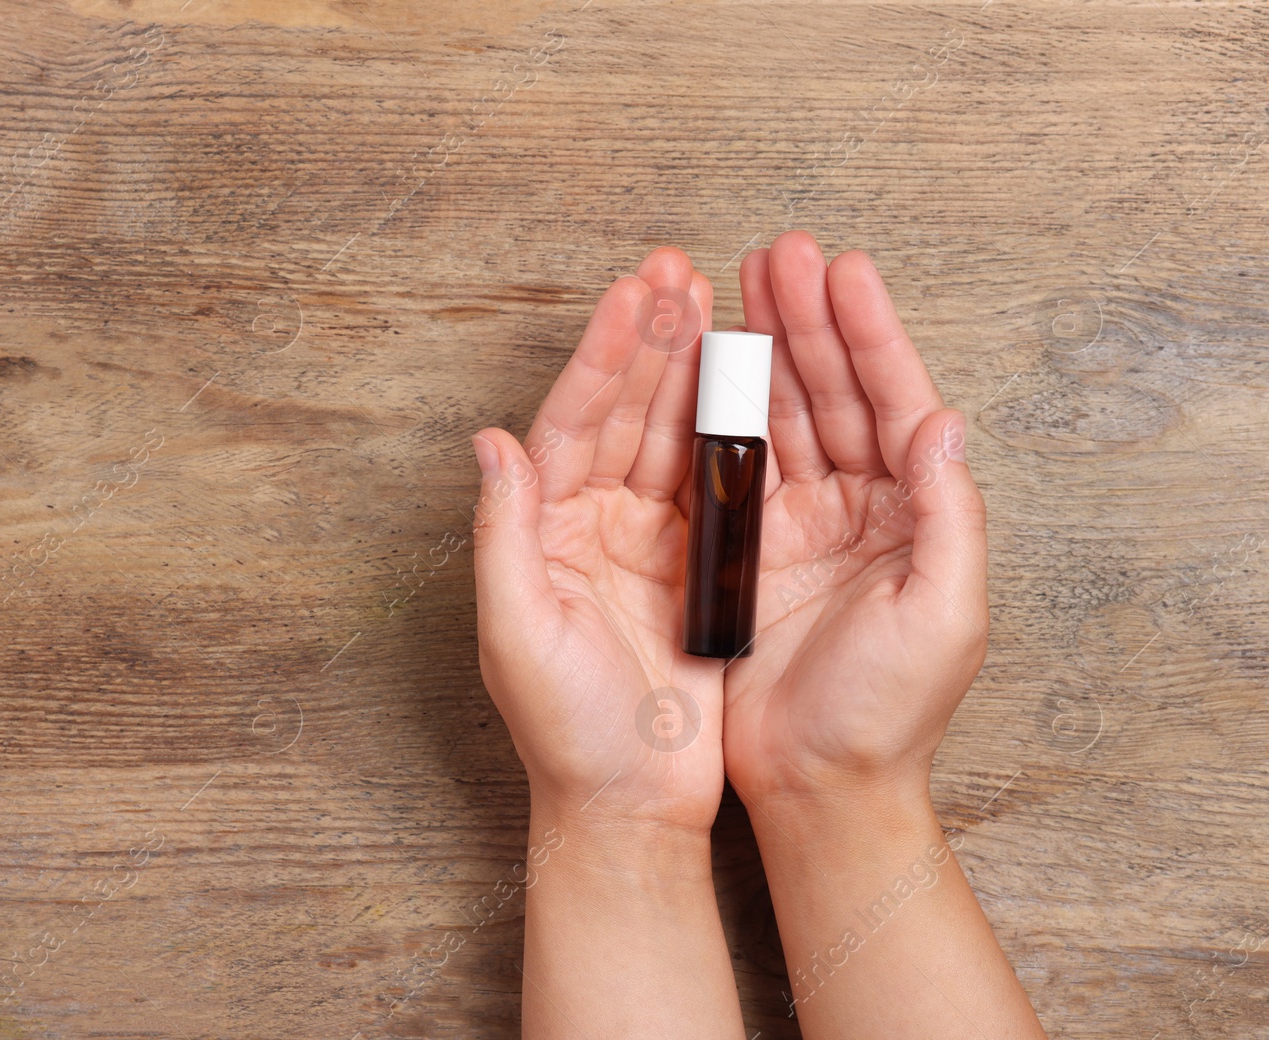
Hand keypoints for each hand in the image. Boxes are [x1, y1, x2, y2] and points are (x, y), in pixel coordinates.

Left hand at [471, 246, 734, 833]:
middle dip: (649, 340)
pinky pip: (714, 484)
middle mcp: (591, 525)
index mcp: (544, 532)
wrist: (630, 805)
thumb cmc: (565, 734)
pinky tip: (747, 382)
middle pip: (622, 413)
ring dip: (690, 370)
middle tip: (679, 270)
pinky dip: (728, 432)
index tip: (630, 294)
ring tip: (715, 299)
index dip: (600, 357)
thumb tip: (489, 441)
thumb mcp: (517, 637)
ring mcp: (646, 543)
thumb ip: (503, 536)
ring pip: (669, 436)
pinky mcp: (696, 569)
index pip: (570, 424)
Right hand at [721, 229, 986, 811]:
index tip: (843, 270)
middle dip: (807, 319)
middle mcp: (856, 508)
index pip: (893, 403)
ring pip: (781, 416)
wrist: (816, 784)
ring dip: (762, 349)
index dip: (869, 334)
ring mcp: (798, 524)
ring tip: (738, 284)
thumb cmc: (886, 714)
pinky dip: (719, 412)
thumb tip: (945, 420)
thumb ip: (951, 516)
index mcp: (912, 515)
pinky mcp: (744, 550)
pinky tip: (705, 364)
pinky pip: (731, 465)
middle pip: (833, 392)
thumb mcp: (944, 615)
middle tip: (779, 253)